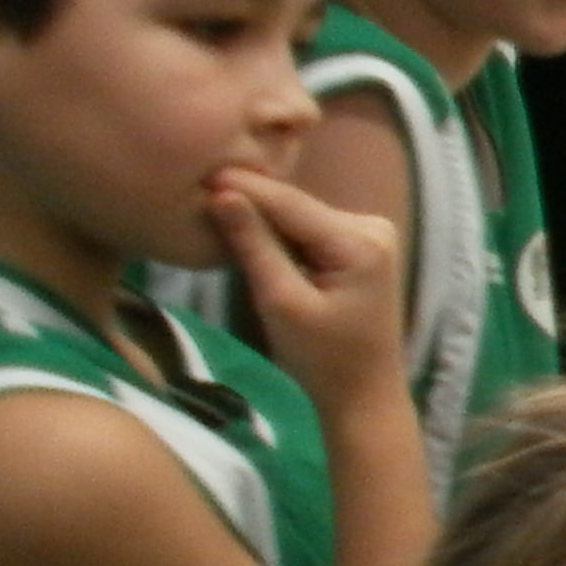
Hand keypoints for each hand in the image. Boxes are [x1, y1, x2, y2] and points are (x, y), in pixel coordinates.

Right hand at [211, 166, 402, 412]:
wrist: (364, 394)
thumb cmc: (323, 359)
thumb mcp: (281, 303)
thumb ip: (254, 246)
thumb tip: (222, 195)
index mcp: (361, 241)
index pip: (289, 203)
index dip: (241, 186)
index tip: (194, 171)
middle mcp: (372, 227)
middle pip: (295, 206)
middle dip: (248, 199)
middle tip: (192, 184)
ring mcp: (370, 235)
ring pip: (299, 217)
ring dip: (259, 215)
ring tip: (207, 199)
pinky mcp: (360, 248)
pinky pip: (308, 231)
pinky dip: (277, 232)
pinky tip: (240, 223)